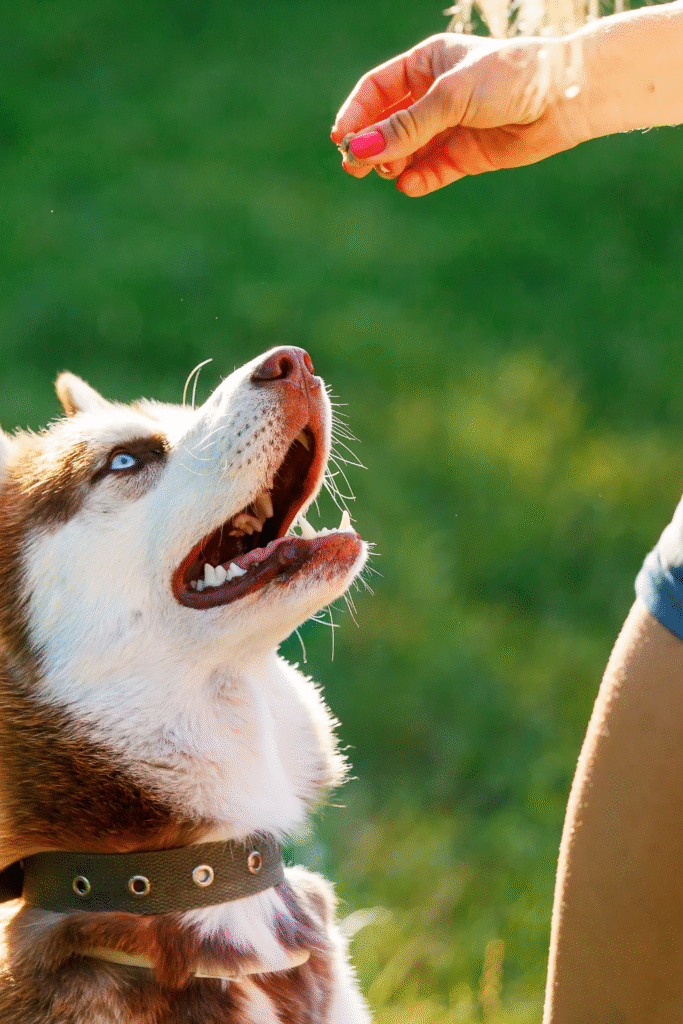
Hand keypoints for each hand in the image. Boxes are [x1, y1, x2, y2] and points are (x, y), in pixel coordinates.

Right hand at [331, 33, 591, 196]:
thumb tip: (361, 149)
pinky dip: (418, 179)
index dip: (357, 113)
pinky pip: (432, 171)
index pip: (377, 90)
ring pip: (407, 151)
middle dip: (370, 144)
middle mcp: (436, 96)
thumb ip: (407, 126)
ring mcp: (451, 127)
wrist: (565, 99)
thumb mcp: (451, 97)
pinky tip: (409, 185)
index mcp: (428, 64)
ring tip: (386, 173)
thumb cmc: (510, 78)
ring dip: (392, 163)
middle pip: (388, 124)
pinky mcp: (467, 156)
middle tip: (354, 167)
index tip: (342, 139)